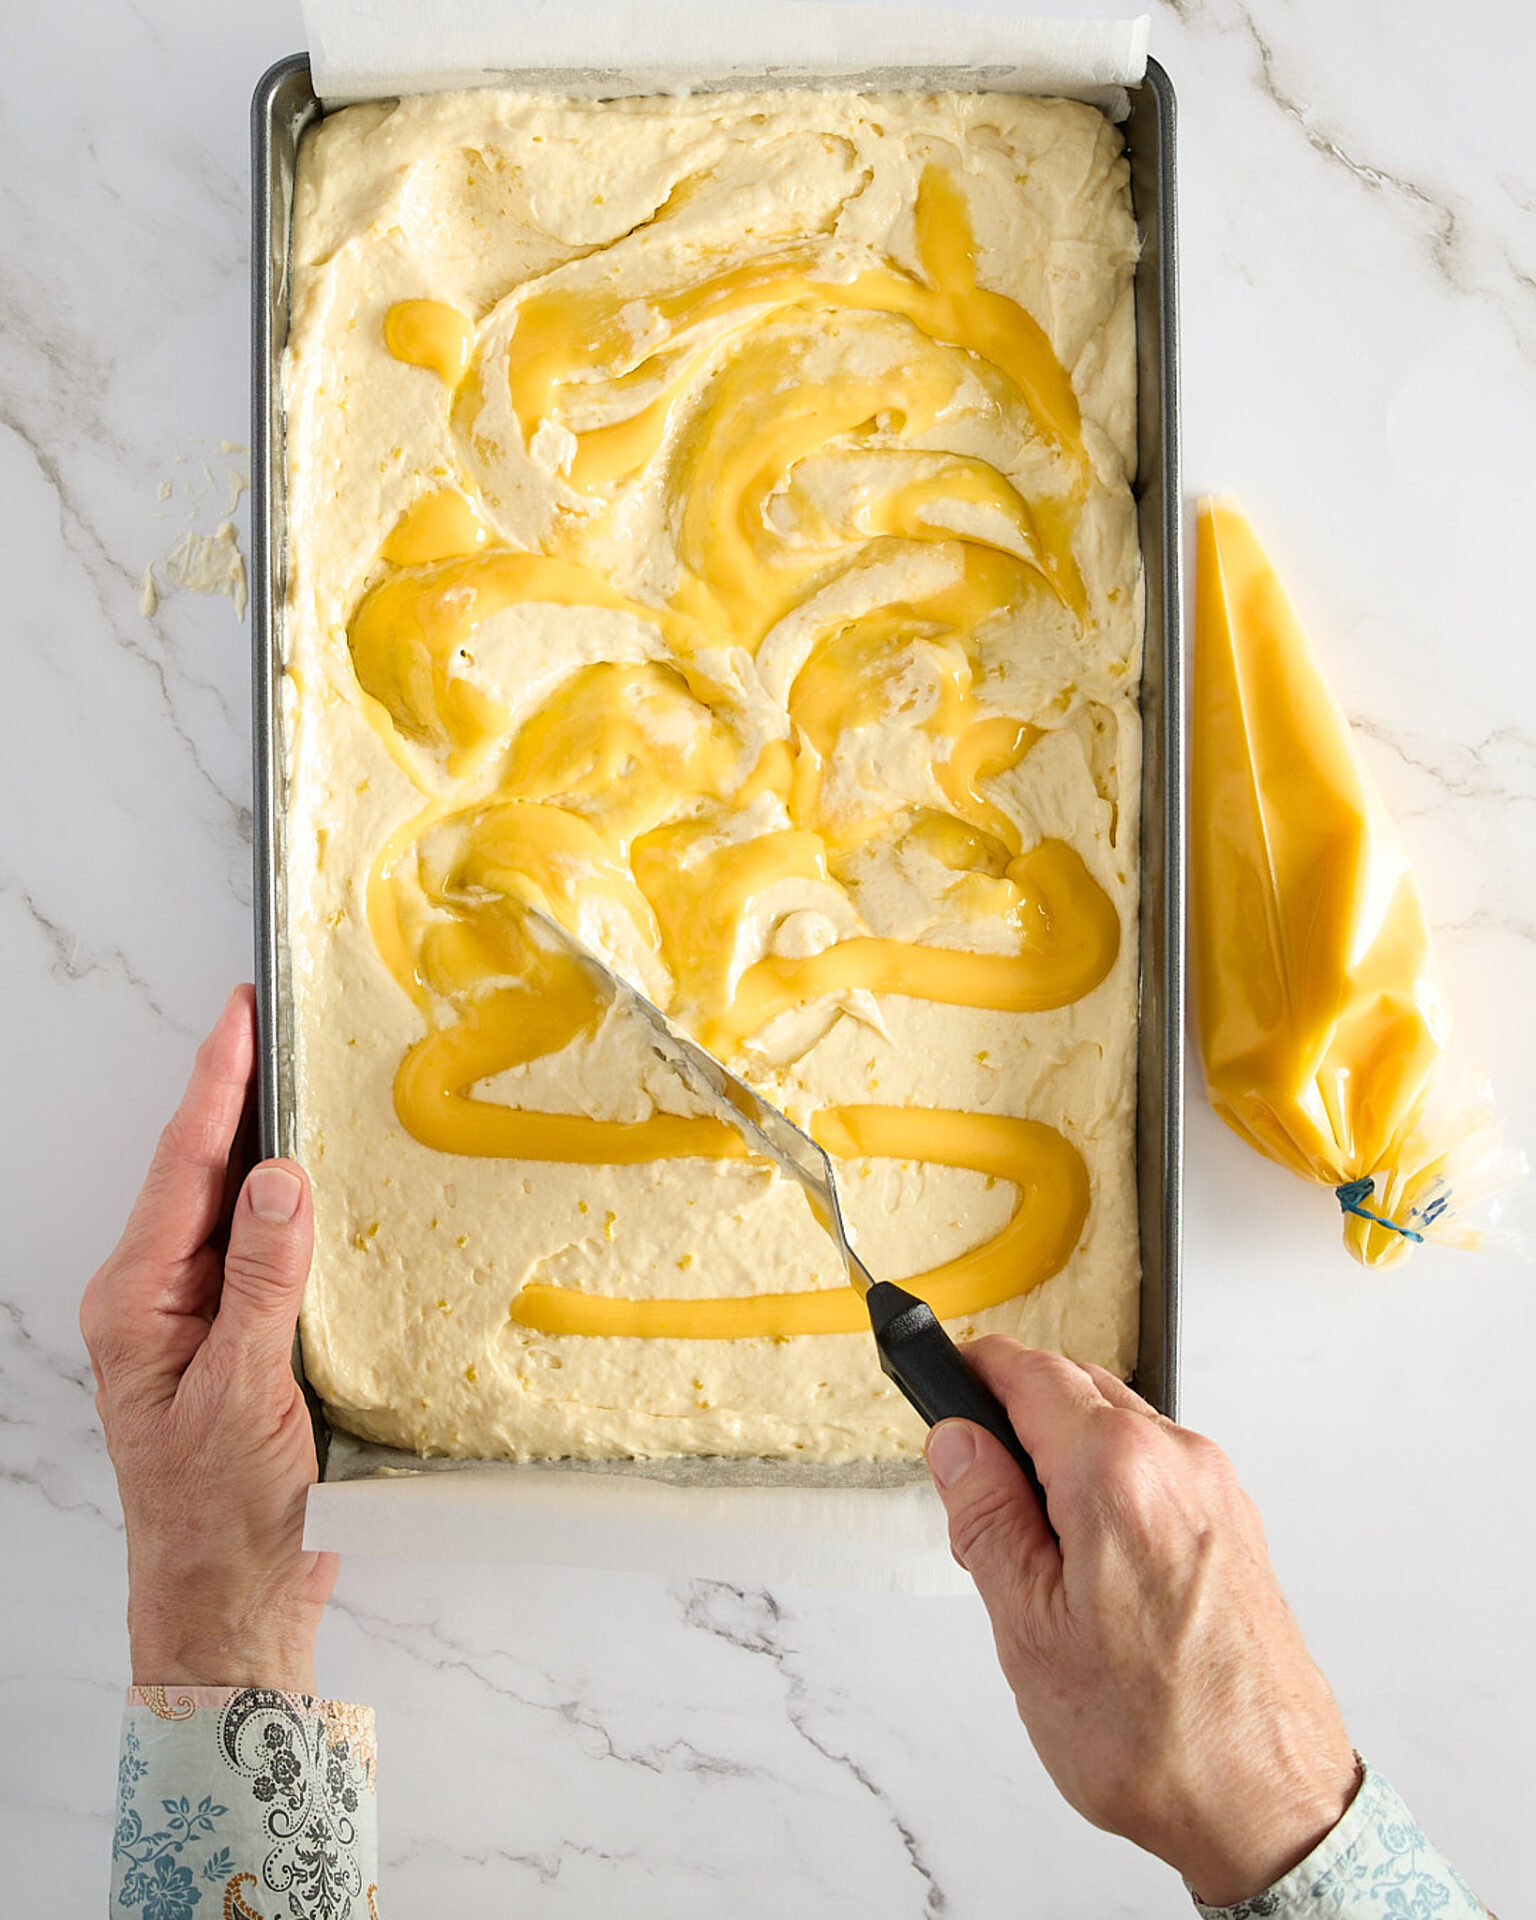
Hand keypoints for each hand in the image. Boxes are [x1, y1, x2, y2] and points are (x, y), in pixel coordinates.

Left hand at [80, 985, 335, 1691]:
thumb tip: (276, 1175)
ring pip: (229, 1207)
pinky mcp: (236, 1340)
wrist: (227, 1605)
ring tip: (302, 1077)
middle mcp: (157, 1296)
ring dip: (264, 1143)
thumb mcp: (241, 1391)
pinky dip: (292, 1206)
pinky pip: (261, 1250)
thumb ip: (259, 1279)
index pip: (182, 1166)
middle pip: (197, 1171)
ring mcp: (194, 1317)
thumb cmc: (219, 1514)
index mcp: (137, 1299)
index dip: (216, 1083)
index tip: (241, 1012)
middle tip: (276, 1019)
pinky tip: (322, 1184)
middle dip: (235, 1092)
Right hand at [925, 1343, 1358, 1907]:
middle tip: (976, 1494)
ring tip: (1034, 1554)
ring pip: (1118, 1428)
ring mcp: (1216, 1491)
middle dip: (1017, 1422)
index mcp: (1116, 1471)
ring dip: (1065, 1457)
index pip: (1029, 1370)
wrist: (1269, 1808)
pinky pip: (1156, 1470)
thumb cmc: (1159, 1736)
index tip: (943, 1382)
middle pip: (1075, 1389)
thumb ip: (986, 1516)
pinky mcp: (1236, 1524)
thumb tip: (958, 1445)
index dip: (974, 1371)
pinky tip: (1089, 1566)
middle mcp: (1178, 1461)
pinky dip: (1111, 1488)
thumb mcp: (1027, 1626)